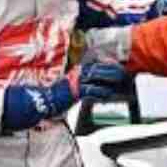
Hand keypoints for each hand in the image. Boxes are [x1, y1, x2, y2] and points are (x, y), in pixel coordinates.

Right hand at [0, 62, 129, 132]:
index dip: (107, 65)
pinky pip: (90, 91)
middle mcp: (77, 75)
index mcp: (77, 72)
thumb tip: (97, 87)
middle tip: (123, 72)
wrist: (43, 101)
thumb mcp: (72, 87)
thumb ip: (83, 85)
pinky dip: (100, 92)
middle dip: (112, 70)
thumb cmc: (57, 96)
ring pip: (96, 77)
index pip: (95, 65)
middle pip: (98, 69)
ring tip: (119, 80)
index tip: (117, 65)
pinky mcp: (74, 93)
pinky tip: (107, 93)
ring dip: (109, 78)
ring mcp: (76, 83)